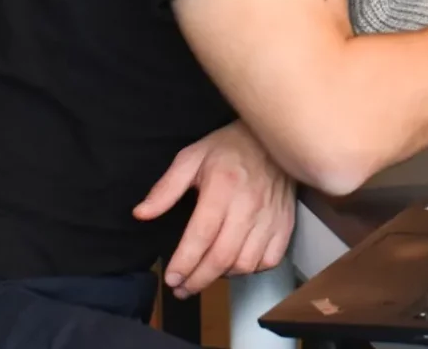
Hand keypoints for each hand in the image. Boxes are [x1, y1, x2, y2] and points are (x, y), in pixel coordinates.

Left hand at [134, 120, 293, 298]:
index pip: (201, 236)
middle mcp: (249, 205)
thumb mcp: (191, 158)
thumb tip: (142, 214)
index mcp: (223, 188)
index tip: (171, 278)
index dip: (184, 262)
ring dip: (223, 276)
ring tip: (206, 275)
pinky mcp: (285, 223)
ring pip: (246, 263)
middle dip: (198, 279)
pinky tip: (236, 264)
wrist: (275, 137)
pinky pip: (269, 259)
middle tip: (182, 288)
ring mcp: (271, 216)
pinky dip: (252, 269)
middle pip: (222, 257)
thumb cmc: (229, 147)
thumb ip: (165, 188)